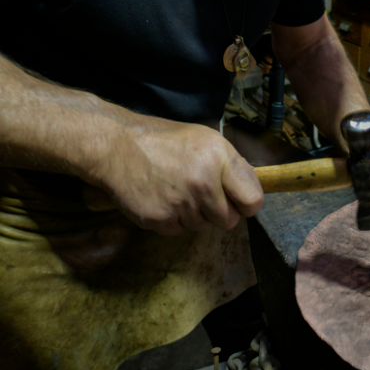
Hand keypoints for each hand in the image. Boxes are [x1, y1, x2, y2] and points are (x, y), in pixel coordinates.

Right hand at [85, 117, 262, 234]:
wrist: (117, 147)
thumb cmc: (162, 141)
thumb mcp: (203, 139)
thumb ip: (229, 166)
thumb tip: (248, 193)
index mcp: (219, 157)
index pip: (253, 199)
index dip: (246, 203)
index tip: (238, 202)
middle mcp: (203, 181)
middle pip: (229, 220)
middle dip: (218, 212)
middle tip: (201, 194)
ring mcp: (182, 202)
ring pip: (203, 226)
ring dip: (193, 214)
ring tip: (175, 189)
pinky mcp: (161, 219)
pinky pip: (179, 230)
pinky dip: (172, 219)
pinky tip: (162, 197)